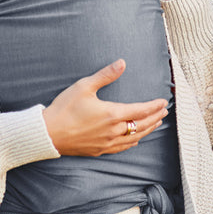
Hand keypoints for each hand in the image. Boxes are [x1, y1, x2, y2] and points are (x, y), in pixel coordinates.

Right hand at [42, 59, 168, 156]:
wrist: (48, 133)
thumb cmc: (65, 108)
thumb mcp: (84, 86)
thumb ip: (105, 74)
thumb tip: (122, 63)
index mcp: (112, 114)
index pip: (140, 110)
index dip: (154, 106)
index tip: (164, 102)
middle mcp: (113, 131)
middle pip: (141, 125)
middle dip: (155, 117)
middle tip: (164, 112)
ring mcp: (107, 143)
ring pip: (134, 137)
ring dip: (147, 129)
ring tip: (156, 123)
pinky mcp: (99, 150)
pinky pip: (122, 147)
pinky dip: (133, 141)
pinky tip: (135, 139)